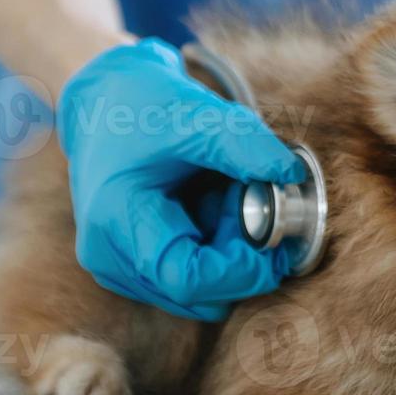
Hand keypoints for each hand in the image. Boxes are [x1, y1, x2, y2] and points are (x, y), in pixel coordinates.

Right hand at [57, 38, 305, 320]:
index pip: (185, 278)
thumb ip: (245, 145)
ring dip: (225, 255)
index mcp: (117, 218)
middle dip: (237, 257)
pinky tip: (209, 209)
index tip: (272, 242)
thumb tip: (291, 176)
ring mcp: (115, 266)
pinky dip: (210, 251)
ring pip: (194, 292)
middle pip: (194, 292)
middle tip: (253, 204)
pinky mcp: (130, 267)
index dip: (238, 271)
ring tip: (225, 198)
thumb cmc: (143, 104)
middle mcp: (108, 254)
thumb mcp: (197, 114)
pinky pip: (185, 280)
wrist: (104, 101)